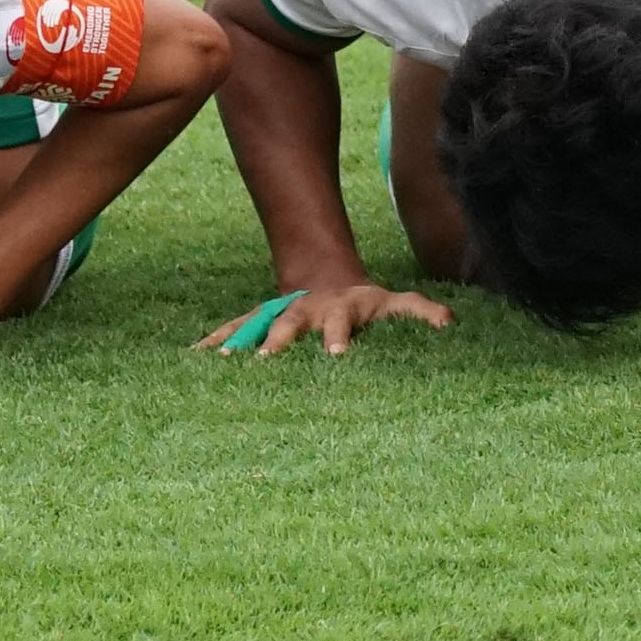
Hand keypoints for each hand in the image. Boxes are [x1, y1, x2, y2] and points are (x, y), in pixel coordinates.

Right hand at [195, 282, 451, 357]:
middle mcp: (306, 312)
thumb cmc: (369, 304)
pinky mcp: (258, 321)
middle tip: (266, 360)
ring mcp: (279, 315)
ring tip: (217, 360)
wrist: (330, 280)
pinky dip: (214, 342)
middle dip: (279, 341)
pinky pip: (234, 330)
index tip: (336, 355)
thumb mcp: (398, 303)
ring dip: (238, 341)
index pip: (341, 324)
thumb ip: (424, 312)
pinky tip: (192, 357)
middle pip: (291, 324)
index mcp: (342, 311)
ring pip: (256, 325)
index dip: (339, 337)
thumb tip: (449, 324)